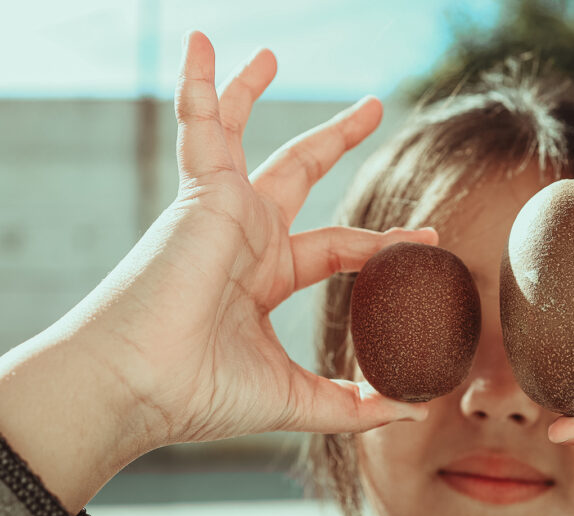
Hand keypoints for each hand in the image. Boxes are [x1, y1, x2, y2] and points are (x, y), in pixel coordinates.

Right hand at [0, 31, 433, 511]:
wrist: (141, 387)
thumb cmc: (202, 394)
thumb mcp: (297, 398)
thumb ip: (354, 404)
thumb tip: (413, 409)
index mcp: (266, 275)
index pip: (339, 244)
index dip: (384, 240)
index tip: (428, 236)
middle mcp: (245, 236)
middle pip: (300, 171)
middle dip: (336, 139)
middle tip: (373, 108)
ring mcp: (222, 210)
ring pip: (241, 134)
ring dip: (251, 90)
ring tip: (270, 53)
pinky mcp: (203, 193)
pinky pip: (199, 124)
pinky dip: (199, 84)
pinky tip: (202, 45)